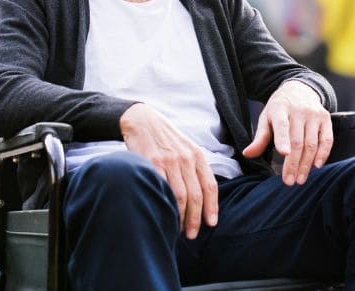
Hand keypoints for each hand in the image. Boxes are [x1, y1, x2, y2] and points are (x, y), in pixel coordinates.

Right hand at [120, 103, 218, 237]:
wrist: (142, 120)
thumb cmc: (165, 138)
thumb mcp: (185, 147)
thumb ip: (194, 167)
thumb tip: (202, 195)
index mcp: (197, 155)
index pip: (210, 185)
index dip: (212, 207)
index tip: (211, 223)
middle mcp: (186, 158)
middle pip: (196, 195)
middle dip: (196, 218)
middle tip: (192, 234)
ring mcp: (169, 161)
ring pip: (180, 195)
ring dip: (181, 217)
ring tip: (179, 230)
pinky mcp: (152, 164)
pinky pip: (162, 189)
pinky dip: (165, 205)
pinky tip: (164, 215)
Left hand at [242, 80, 331, 185]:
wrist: (299, 89)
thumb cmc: (280, 108)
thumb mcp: (266, 117)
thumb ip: (260, 137)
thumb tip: (247, 154)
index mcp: (280, 109)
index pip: (282, 126)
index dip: (283, 140)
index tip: (283, 154)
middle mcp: (299, 111)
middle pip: (298, 141)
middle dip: (293, 163)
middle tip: (289, 181)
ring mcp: (314, 114)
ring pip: (312, 143)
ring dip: (306, 164)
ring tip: (300, 179)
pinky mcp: (326, 118)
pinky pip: (327, 139)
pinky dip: (323, 154)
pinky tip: (317, 166)